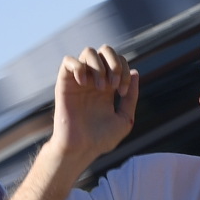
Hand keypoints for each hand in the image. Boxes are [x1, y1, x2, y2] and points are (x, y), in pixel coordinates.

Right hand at [51, 44, 138, 165]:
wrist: (81, 149)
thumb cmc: (101, 139)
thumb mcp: (125, 119)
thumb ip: (132, 97)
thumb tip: (135, 72)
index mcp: (109, 87)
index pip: (119, 61)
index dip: (124, 71)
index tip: (121, 93)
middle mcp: (94, 80)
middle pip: (105, 50)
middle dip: (114, 63)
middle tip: (113, 85)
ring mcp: (79, 80)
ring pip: (88, 51)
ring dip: (98, 66)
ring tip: (100, 87)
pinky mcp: (64, 84)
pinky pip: (68, 61)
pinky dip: (78, 66)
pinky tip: (84, 83)